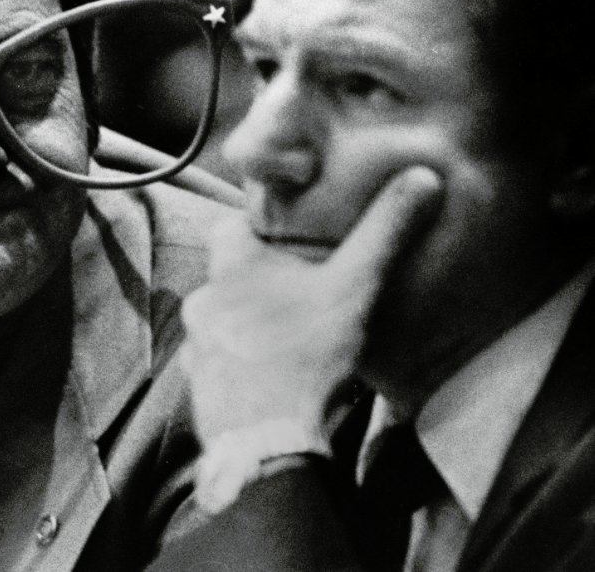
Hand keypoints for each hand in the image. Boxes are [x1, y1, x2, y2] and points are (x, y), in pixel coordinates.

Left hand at [182, 166, 442, 452]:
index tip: (288, 241)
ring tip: (288, 340)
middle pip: (229, 275)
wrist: (268, 439)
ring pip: (221, 319)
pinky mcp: (197, 383)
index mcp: (233, 263)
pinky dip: (238, 364)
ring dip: (247, 325)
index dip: (259, 230)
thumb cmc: (306, 354)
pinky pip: (217, 362)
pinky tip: (270, 377)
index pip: (232, 225)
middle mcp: (204, 296)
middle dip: (258, 281)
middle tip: (298, 294)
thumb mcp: (353, 287)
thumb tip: (422, 177)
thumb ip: (384, 232)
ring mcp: (195, 343)